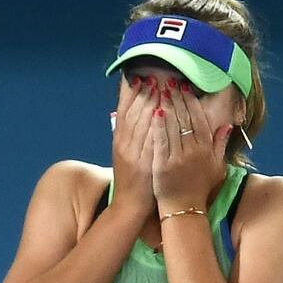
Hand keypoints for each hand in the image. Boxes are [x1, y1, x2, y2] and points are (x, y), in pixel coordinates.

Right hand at [111, 75, 159, 217]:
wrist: (130, 205)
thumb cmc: (133, 177)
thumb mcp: (127, 153)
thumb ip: (131, 133)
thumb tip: (140, 112)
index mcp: (119, 140)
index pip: (124, 111)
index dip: (131, 93)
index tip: (139, 78)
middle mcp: (124, 145)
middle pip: (133, 114)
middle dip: (144, 94)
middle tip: (154, 77)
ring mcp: (133, 154)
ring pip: (141, 125)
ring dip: (152, 105)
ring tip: (162, 88)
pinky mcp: (143, 165)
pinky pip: (150, 142)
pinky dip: (156, 127)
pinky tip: (163, 114)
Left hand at [151, 80, 233, 213]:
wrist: (184, 209)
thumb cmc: (200, 188)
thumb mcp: (216, 167)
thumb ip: (221, 145)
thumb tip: (228, 125)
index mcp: (206, 149)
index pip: (199, 119)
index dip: (191, 102)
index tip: (185, 88)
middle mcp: (194, 151)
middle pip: (185, 119)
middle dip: (177, 98)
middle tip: (170, 82)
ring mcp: (178, 158)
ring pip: (172, 126)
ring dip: (166, 105)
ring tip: (159, 90)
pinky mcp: (164, 165)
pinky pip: (161, 141)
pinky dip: (158, 126)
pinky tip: (154, 112)